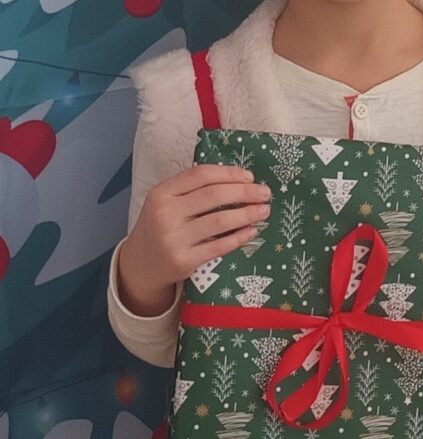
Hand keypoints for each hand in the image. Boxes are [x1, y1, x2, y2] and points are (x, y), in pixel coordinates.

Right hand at [117, 166, 271, 314]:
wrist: (140, 264)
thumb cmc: (161, 227)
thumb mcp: (166, 202)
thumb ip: (193, 189)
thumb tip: (240, 180)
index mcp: (161, 193)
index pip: (200, 175)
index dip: (229, 173)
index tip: (249, 176)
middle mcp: (165, 214)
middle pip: (213, 195)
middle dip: (245, 192)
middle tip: (265, 193)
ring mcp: (173, 239)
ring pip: (220, 221)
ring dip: (247, 214)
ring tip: (263, 211)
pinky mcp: (184, 261)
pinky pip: (219, 246)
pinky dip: (240, 237)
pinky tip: (252, 231)